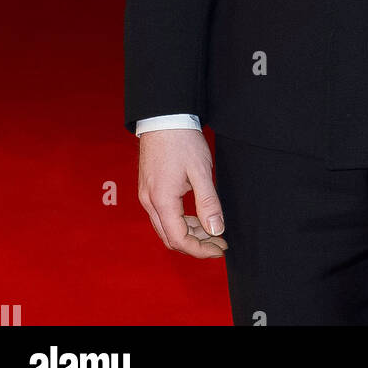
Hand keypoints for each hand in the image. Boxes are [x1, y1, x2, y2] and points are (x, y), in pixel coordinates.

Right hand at [137, 128, 227, 258]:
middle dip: (196, 245)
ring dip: (189, 234)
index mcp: (162, 200)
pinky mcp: (149, 188)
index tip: (220, 248)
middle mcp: (149, 202)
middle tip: (219, 242)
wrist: (164, 117)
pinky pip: (163, 215)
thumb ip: (208, 203)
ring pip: (166, 228)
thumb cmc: (183, 141)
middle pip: (170, 238)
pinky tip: (197, 217)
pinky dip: (181, 221)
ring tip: (212, 230)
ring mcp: (147, 195)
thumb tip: (216, 230)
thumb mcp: (201, 171)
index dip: (200, 249)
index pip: (179, 239)